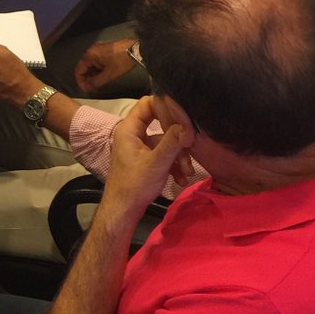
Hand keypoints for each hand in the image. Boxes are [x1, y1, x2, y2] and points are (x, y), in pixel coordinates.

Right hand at [74, 38, 137, 94]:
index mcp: (90, 55)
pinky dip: (97, 69)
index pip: (78, 71)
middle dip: (86, 78)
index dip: (80, 82)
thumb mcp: (109, 75)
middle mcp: (92, 50)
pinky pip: (96, 61)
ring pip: (90, 64)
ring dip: (92, 74)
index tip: (85, 89)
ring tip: (98, 83)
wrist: (137, 50)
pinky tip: (103, 75)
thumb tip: (88, 88)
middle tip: (92, 88)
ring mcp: (98, 49)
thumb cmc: (123, 60)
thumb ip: (95, 82)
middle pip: (83, 67)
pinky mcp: (105, 49)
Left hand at [100, 98, 191, 220]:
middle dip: (178, 136)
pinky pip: (164, 154)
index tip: (184, 119)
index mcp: (129, 129)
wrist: (124, 210)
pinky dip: (174, 164)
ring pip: (166, 141)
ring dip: (180, 156)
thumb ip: (172, 141)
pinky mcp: (146, 159)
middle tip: (190, 146)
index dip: (166, 107)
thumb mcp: (157, 162)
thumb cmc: (135, 185)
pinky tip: (182, 178)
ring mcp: (140, 147)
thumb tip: (188, 124)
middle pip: (161, 122)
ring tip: (187, 172)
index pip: (148, 103)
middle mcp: (133, 134)